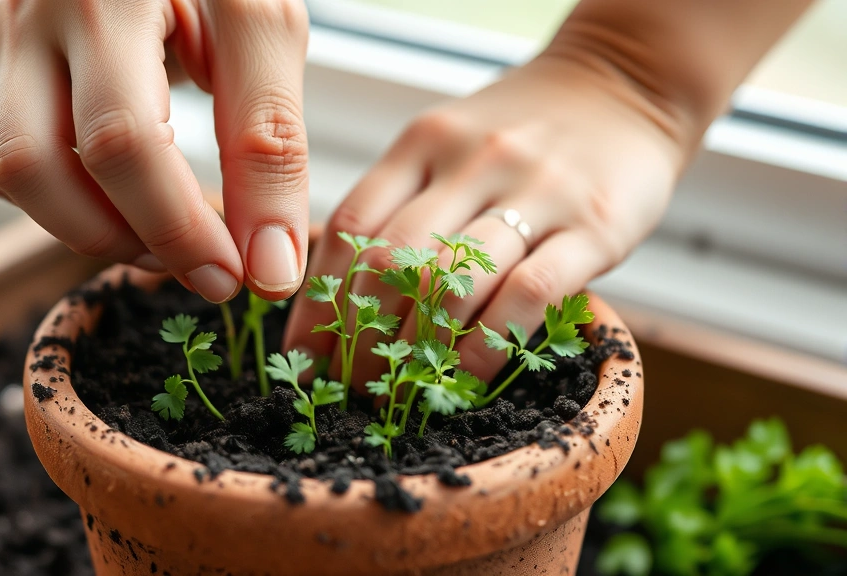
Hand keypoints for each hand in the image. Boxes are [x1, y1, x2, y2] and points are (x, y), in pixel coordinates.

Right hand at [0, 0, 310, 302]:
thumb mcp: (264, 27)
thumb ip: (270, 140)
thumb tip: (270, 266)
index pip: (123, 139)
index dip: (181, 228)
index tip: (238, 276)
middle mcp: (34, 15)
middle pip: (41, 167)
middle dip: (132, 239)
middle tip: (206, 268)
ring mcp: (3, 41)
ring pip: (12, 174)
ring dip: (94, 230)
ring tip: (172, 238)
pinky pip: (9, 161)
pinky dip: (73, 203)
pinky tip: (133, 201)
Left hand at [284, 56, 682, 384]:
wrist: (624, 86)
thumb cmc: (521, 129)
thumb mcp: (447, 143)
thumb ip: (400, 201)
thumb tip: (336, 290)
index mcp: (423, 142)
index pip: (350, 227)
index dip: (316, 301)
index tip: (301, 357)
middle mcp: (471, 161)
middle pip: (392, 261)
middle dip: (358, 338)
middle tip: (347, 389)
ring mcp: (534, 191)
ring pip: (455, 281)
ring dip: (416, 351)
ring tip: (398, 394)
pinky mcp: (593, 225)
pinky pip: (528, 294)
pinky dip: (489, 344)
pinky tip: (466, 376)